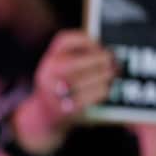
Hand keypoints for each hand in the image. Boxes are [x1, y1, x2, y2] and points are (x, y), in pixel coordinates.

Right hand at [12, 31, 116, 154]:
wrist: (44, 114)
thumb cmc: (60, 85)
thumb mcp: (62, 66)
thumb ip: (78, 55)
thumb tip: (107, 52)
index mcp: (49, 59)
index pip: (62, 41)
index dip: (84, 40)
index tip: (98, 44)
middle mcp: (47, 74)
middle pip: (73, 63)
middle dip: (97, 60)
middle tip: (111, 60)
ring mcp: (53, 92)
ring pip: (83, 81)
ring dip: (102, 76)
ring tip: (111, 74)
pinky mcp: (63, 108)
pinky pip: (87, 97)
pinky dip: (100, 91)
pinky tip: (105, 88)